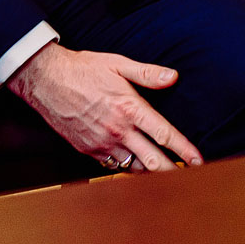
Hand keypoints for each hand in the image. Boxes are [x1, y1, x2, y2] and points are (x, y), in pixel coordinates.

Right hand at [6, 43, 201, 172]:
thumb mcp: (118, 64)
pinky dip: (126, 168)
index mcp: (129, 107)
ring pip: (133, 167)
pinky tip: (135, 166)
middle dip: (173, 172)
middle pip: (152, 160)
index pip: (164, 133)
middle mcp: (118, 129)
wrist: (46, 80)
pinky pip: (112, 166)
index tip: (199, 160)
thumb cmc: (83, 69)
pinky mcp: (88, 149)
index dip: (184, 149)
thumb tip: (173, 77)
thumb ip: (147, 73)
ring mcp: (102, 143)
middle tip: (191, 179)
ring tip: (166, 176)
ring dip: (150, 173)